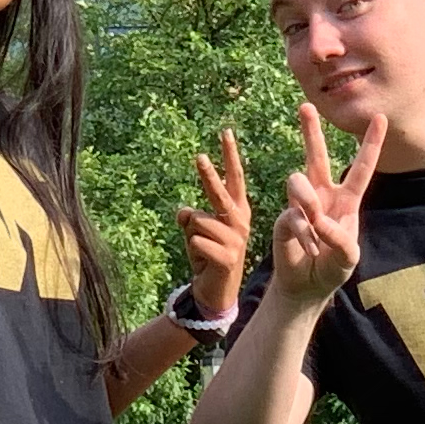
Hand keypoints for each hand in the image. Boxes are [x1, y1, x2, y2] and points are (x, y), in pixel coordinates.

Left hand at [180, 127, 252, 317]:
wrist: (216, 292)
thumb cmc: (208, 256)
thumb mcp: (196, 233)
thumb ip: (191, 217)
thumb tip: (184, 211)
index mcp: (237, 211)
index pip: (233, 178)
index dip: (229, 156)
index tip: (225, 131)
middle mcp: (240, 221)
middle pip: (219, 193)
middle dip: (208, 175)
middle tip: (198, 156)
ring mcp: (236, 239)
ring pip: (197, 222)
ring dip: (191, 236)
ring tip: (202, 251)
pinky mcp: (227, 257)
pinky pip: (195, 242)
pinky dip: (192, 251)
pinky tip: (203, 263)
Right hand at [268, 100, 381, 306]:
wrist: (308, 285)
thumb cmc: (332, 267)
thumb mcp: (349, 256)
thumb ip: (340, 238)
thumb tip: (317, 218)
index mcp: (347, 200)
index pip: (361, 168)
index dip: (371, 144)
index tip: (380, 117)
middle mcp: (322, 196)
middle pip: (317, 156)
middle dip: (311, 131)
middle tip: (306, 106)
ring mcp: (301, 205)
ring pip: (298, 181)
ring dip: (307, 203)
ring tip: (314, 223)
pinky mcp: (284, 219)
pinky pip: (292, 215)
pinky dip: (303, 235)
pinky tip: (309, 248)